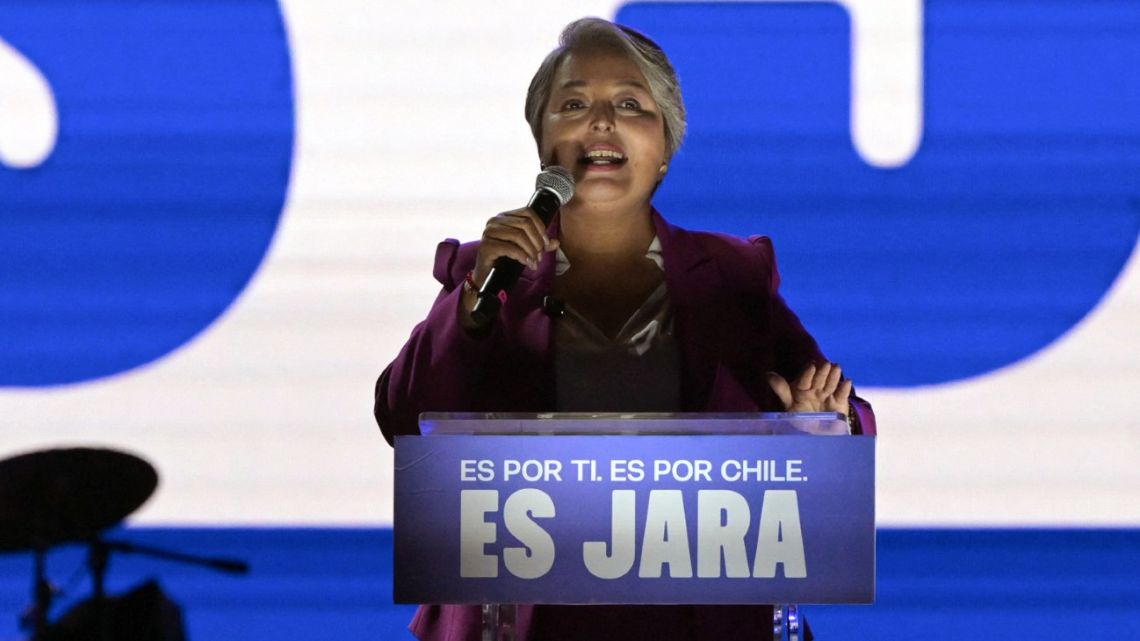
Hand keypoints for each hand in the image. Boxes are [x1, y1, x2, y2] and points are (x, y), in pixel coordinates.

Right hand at [460, 207, 558, 326]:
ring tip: (535, 261)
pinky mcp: (486, 246)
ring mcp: (488, 232)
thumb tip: (556, 242)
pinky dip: (522, 256)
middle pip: (525, 223)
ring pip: (518, 235)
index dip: (541, 227)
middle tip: (540, 256)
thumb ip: (539, 245)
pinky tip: (527, 263)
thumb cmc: (505, 260)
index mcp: (504, 217)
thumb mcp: (525, 249)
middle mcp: (495, 221)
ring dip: (531, 250)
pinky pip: (510, 248)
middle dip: (537, 241)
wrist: (487, 277)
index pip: (528, 212)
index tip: (546, 243)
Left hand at [766, 362, 851, 413]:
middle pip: (819, 379)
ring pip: (830, 384)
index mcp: (801, 389)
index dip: (808, 372)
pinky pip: (842, 395)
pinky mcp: (839, 404)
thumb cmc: (798, 418)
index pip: (804, 379)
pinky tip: (847, 382)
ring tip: (836, 367)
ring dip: (833, 376)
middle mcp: (815, 390)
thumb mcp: (788, 405)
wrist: (815, 435)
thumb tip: (767, 374)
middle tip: (826, 363)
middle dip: (822, 371)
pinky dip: (844, 389)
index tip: (811, 366)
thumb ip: (781, 390)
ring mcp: (827, 397)